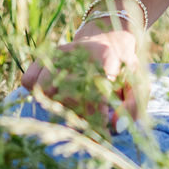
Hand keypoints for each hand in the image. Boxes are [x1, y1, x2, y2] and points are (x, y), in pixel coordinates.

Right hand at [20, 26, 144, 129]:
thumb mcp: (138, 83)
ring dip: (59, 105)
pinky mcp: (44, 56)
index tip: (103, 130)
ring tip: (75, 106)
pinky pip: (30, 81)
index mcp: (107, 56)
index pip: (95, 92)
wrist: (109, 38)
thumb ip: (134, 105)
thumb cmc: (124, 67)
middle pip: (68, 95)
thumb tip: (115, 126)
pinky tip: (56, 95)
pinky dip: (37, 93)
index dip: (97, 116)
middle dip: (81, 116)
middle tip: (92, 122)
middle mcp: (79, 52)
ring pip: (46, 90)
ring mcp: (59, 53)